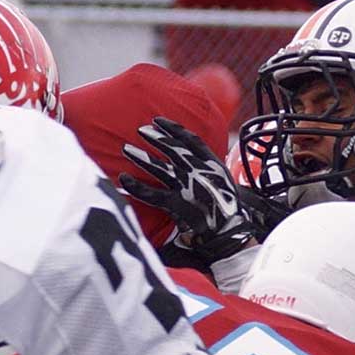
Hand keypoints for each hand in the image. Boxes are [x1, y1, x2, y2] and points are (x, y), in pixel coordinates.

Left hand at [118, 118, 278, 266]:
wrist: (231, 234)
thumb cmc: (228, 211)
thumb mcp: (224, 183)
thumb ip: (209, 171)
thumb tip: (196, 162)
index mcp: (213, 165)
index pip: (190, 140)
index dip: (173, 128)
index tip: (158, 121)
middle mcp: (199, 172)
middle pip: (173, 149)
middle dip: (156, 137)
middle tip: (141, 130)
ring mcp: (188, 187)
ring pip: (160, 168)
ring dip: (142, 157)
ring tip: (127, 149)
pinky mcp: (177, 205)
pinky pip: (152, 194)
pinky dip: (136, 186)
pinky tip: (123, 179)